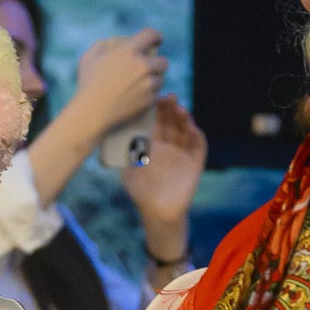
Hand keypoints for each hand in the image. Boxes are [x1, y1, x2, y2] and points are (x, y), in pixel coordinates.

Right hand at [72, 30, 166, 135]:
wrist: (92, 113)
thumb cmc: (87, 84)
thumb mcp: (89, 57)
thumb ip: (103, 45)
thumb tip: (112, 43)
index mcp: (128, 51)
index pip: (151, 35)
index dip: (156, 36)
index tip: (157, 40)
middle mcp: (142, 66)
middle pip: (162, 61)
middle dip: (157, 63)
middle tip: (150, 67)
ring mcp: (147, 84)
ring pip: (160, 79)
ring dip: (154, 80)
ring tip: (142, 84)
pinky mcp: (149, 100)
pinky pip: (156, 95)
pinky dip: (150, 95)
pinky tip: (139, 96)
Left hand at [122, 95, 205, 255]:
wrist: (157, 212)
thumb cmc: (140, 190)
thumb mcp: (127, 167)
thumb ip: (123, 150)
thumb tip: (111, 131)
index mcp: (153, 142)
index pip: (156, 120)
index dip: (155, 108)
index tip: (151, 98)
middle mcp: (169, 144)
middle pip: (172, 120)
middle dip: (170, 108)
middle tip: (168, 97)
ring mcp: (183, 152)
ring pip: (186, 129)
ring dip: (185, 118)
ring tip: (180, 110)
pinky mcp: (195, 162)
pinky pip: (198, 146)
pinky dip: (196, 136)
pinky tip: (191, 128)